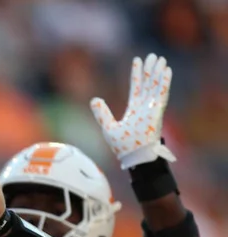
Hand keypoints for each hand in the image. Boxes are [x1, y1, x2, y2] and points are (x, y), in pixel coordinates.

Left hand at [90, 53, 175, 169]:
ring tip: (160, 59)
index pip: (136, 88)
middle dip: (150, 70)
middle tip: (153, 56)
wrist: (133, 157)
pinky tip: (166, 71)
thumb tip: (94, 99)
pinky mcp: (157, 112)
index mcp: (134, 110)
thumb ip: (102, 113)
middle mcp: (145, 108)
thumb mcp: (108, 127)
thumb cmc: (122, 147)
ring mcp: (152, 109)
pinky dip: (164, 83)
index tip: (137, 61)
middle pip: (148, 84)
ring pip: (156, 86)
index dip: (137, 75)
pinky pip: (161, 94)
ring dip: (158, 73)